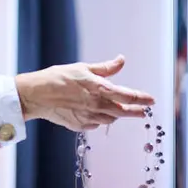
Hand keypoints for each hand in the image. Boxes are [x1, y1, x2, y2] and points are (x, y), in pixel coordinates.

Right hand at [15, 55, 155, 131]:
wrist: (36, 95)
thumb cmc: (57, 78)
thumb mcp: (83, 68)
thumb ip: (105, 68)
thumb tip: (121, 60)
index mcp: (100, 89)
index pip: (128, 96)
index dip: (142, 98)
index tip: (151, 100)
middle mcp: (97, 106)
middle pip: (123, 112)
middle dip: (135, 111)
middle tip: (144, 112)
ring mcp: (89, 118)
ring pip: (110, 119)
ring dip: (117, 115)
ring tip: (120, 111)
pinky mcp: (79, 126)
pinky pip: (96, 124)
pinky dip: (99, 119)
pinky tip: (96, 114)